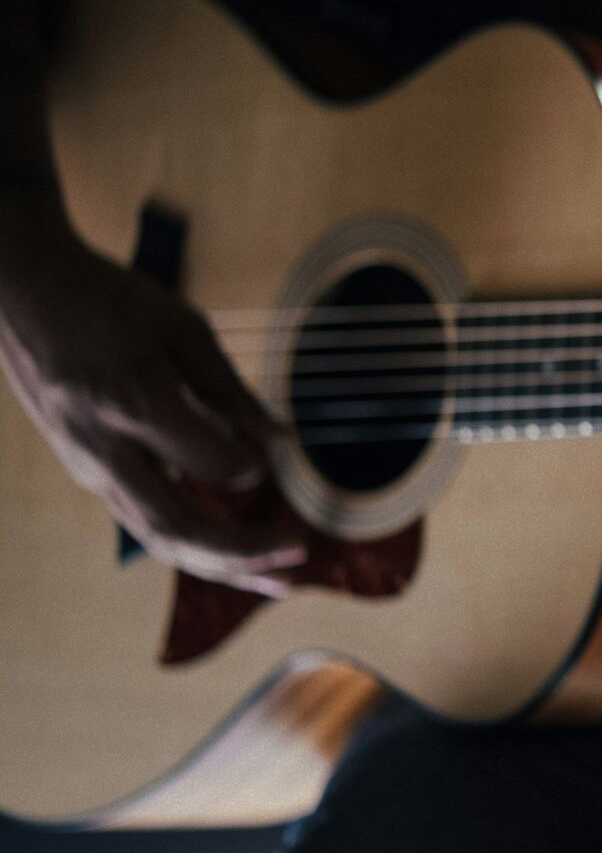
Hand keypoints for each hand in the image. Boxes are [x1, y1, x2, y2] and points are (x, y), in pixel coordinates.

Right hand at [0, 236, 303, 594]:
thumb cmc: (110, 301)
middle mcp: (106, 449)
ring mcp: (90, 466)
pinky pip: (145, 521)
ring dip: (223, 565)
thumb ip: (231, 391)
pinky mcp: (88, 472)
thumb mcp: (182, 329)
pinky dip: (195, 544)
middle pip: (178, 527)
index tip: (277, 450)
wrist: (24, 293)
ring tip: (281, 580)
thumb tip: (282, 444)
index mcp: (135, 404)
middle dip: (244, 553)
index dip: (253, 465)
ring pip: (158, 537)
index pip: (212, 464)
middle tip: (302, 553)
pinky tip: (235, 555)